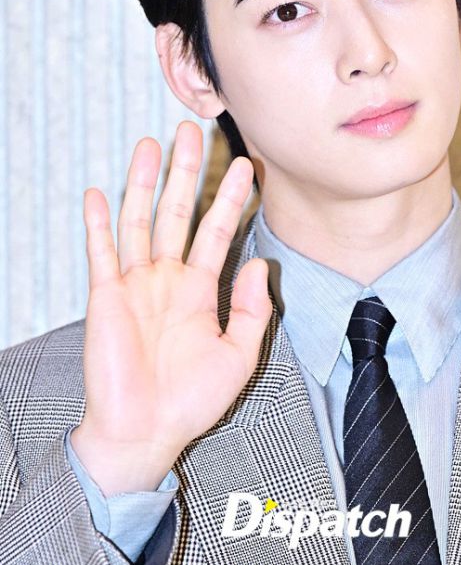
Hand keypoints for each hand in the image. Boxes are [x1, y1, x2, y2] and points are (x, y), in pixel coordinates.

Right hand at [70, 121, 271, 494]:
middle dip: (185, 172)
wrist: (146, 433)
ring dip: (143, 182)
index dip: (231, 198)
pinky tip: (98, 193)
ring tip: (151, 144)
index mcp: (199, 289)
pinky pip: (100, 254)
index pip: (218, 231)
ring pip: (139, 221)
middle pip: (177, 212)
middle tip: (192, 131)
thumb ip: (251, 309)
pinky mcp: (105, 297)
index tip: (245, 165)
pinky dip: (98, 224)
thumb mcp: (239, 355)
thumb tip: (258, 263)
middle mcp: (167, 278)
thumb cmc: (191, 401)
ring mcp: (135, 284)